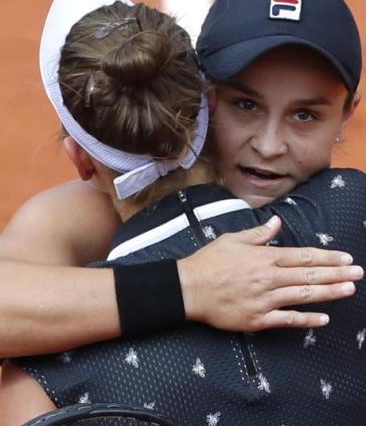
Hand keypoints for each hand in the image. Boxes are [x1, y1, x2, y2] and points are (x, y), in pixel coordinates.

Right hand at [177, 216, 361, 331]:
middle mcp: (269, 278)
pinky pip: (287, 320)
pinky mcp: (258, 319)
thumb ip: (259, 233)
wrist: (189, 288)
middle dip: (336, 273)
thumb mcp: (233, 240)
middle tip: (358, 273)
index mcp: (264, 257)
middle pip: (309, 276)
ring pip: (303, 296)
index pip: (303, 256)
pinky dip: (306, 320)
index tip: (345, 257)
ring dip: (329, 293)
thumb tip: (278, 222)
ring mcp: (265, 300)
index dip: (326, 257)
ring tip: (349, 289)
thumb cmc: (209, 261)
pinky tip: (323, 318)